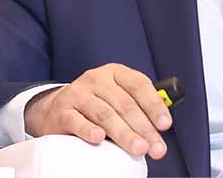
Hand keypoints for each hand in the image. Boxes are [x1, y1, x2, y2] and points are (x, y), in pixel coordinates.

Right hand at [24, 63, 172, 159]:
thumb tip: (161, 126)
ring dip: (124, 134)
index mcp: (115, 73)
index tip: (165, 125)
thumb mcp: (116, 97)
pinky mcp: (62, 111)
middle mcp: (97, 79)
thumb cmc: (96, 105)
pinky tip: (100, 139)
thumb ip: (138, 106)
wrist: (56, 109)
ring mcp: (78, 94)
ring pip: (105, 114)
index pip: (139, 85)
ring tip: (138, 149)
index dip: (154, 105)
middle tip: (155, 148)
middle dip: (143, 128)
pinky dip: (89, 130)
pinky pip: (77, 121)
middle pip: (124, 104)